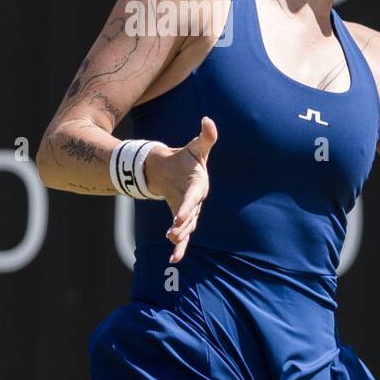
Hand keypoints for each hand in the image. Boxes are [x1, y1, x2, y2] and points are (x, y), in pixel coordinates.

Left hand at [143, 116, 217, 263]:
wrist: (174, 170)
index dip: (188, 208)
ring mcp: (189, 211)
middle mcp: (196, 202)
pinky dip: (179, 248)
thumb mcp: (195, 148)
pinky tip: (173, 261)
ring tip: (172, 244)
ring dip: (181, 238)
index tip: (179, 218)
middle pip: (192, 216)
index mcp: (199, 186)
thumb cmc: (186, 159)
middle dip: (183, 226)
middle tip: (173, 233)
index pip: (193, 198)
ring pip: (188, 228)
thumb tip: (208, 119)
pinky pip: (183, 235)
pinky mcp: (181, 218)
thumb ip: (205, 137)